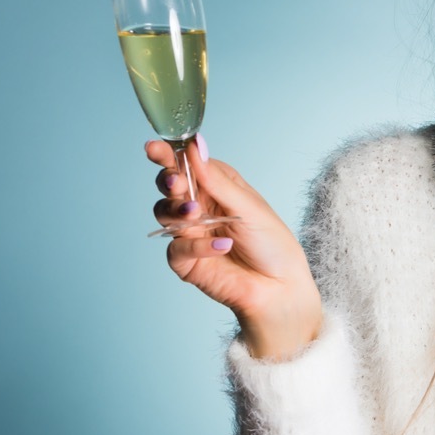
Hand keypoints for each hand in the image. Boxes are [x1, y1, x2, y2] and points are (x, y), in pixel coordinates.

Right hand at [148, 138, 321, 358]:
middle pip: (170, 185)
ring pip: (164, 212)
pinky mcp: (186, 261)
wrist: (280, 288)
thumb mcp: (248, 206)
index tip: (155, 148)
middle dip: (169, 181)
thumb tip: (195, 145)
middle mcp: (200, 206)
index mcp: (217, 186)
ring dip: (177, 210)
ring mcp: (190, 233)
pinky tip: (221, 246)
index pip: (187, 164)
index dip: (168, 155)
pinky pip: (176, 247)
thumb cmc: (272, 244)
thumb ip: (217, 180)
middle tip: (177, 183)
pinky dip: (196, 245)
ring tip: (197, 214)